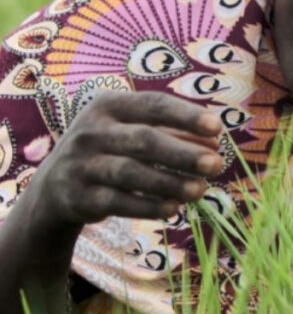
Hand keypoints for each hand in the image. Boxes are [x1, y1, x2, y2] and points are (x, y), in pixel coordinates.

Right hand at [27, 91, 223, 230]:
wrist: (55, 186)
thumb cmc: (110, 150)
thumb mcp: (132, 132)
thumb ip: (172, 134)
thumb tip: (214, 144)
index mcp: (109, 105)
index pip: (153, 104)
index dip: (186, 116)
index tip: (217, 128)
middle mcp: (91, 130)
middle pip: (144, 140)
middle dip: (184, 153)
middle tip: (217, 164)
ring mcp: (81, 163)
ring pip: (131, 172)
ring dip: (170, 182)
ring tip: (201, 190)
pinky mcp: (76, 196)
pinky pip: (117, 201)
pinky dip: (147, 206)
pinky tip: (173, 209)